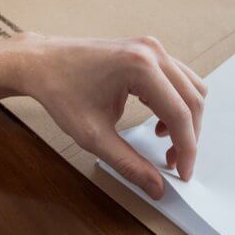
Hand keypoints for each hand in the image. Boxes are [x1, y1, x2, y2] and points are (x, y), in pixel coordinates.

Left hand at [17, 34, 205, 199]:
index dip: (186, 148)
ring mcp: (152, 47)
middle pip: (193, 99)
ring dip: (185, 119)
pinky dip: (176, 103)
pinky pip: (178, 78)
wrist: (41, 63)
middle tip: (175, 163)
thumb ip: (129, 163)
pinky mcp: (148, 50)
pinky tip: (158, 122)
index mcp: (140, 67)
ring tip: (166, 143)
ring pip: (191, 88)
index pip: (180, 114)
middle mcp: (152, 52)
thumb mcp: (93, 135)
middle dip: (189, 136)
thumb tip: (156, 186)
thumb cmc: (61, 92)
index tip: (183, 173)